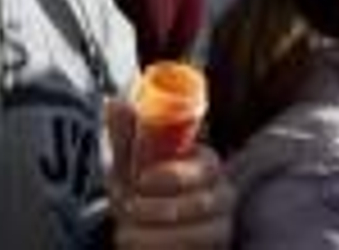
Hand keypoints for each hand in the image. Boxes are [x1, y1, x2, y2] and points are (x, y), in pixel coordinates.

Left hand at [105, 100, 231, 247]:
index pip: (207, 168)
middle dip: (158, 209)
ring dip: (154, 237)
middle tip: (127, 209)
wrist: (143, 230)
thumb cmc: (140, 189)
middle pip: (203, 204)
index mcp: (208, 166)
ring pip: (199, 237)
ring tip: (125, 235)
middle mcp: (223, 198)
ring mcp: (221, 230)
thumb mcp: (129, 164)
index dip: (176, 175)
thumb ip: (125, 136)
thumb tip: (116, 102)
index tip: (142, 180)